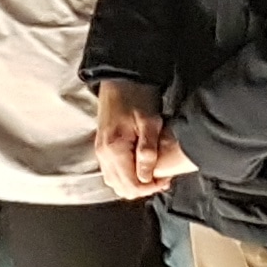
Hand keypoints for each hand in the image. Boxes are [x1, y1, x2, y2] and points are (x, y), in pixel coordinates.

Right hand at [92, 81, 177, 199]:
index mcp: (114, 149)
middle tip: (162, 179)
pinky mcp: (103, 146)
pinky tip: (141, 166)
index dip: (150, 187)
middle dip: (143, 188)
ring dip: (134, 183)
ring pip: (115, 182)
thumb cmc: (136, 95)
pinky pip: (112, 171)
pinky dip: (126, 175)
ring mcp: (101, 151)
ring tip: (154, 173)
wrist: (120, 78)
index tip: (166, 180)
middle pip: (121, 188)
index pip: (131, 185)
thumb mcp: (150, 122)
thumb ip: (147, 152)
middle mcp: (103, 154)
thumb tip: (146, 177)